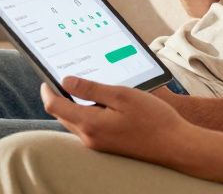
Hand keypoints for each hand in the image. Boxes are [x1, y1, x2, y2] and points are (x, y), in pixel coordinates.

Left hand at [42, 77, 196, 165]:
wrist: (175, 146)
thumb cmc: (153, 119)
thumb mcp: (122, 95)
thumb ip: (91, 89)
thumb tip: (66, 81)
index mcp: (90, 124)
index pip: (54, 106)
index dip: (47, 89)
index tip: (47, 76)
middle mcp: (90, 138)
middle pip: (61, 115)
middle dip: (58, 96)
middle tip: (63, 76)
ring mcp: (98, 145)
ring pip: (74, 122)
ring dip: (72, 104)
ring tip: (83, 86)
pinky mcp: (107, 146)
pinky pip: (87, 128)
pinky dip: (86, 113)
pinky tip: (100, 102)